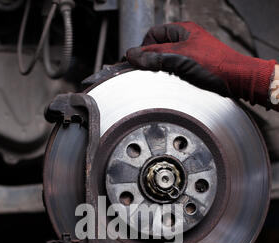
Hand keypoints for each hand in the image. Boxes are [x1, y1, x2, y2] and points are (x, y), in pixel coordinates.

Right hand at [127, 22, 275, 107]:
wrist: (237, 80)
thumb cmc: (215, 65)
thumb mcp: (180, 58)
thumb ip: (155, 56)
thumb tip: (132, 56)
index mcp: (183, 30)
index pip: (152, 35)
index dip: (142, 48)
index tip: (135, 62)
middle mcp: (186, 41)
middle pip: (158, 48)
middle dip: (149, 60)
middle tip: (143, 72)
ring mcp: (190, 55)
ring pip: (165, 61)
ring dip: (159, 70)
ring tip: (156, 80)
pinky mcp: (195, 70)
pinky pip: (175, 71)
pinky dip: (168, 78)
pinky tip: (169, 85)